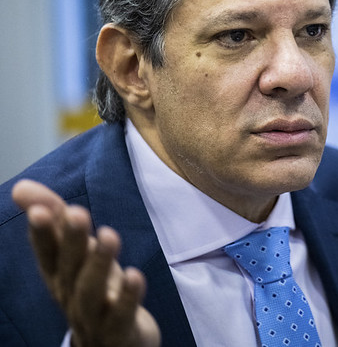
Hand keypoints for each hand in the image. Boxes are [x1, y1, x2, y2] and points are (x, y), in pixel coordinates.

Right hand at [11, 179, 160, 346]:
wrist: (111, 345)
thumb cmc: (94, 289)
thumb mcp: (76, 253)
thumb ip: (54, 219)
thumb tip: (22, 186)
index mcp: (59, 274)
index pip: (46, 252)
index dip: (42, 232)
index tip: (39, 208)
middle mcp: (71, 294)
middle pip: (69, 267)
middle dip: (71, 240)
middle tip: (77, 212)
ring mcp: (94, 315)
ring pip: (92, 290)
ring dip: (99, 262)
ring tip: (108, 235)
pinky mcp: (120, 329)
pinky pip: (123, 313)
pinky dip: (128, 295)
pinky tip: (135, 275)